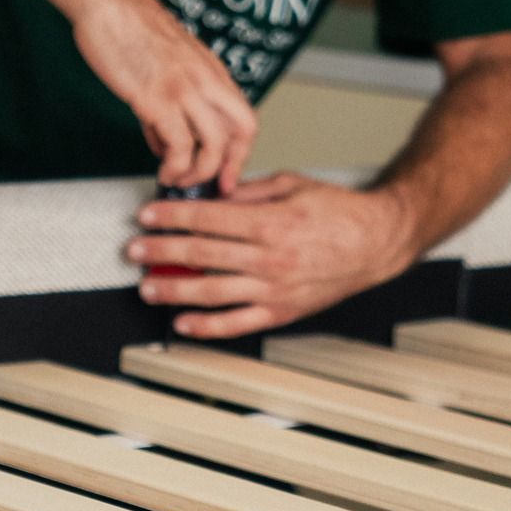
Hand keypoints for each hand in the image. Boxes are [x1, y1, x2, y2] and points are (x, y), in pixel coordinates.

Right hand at [73, 0, 256, 192]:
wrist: (105, 0)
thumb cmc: (127, 25)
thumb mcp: (165, 63)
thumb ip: (171, 101)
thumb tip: (163, 139)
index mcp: (211, 70)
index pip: (244, 117)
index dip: (239, 152)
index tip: (227, 174)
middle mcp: (206, 79)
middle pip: (242, 132)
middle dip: (230, 166)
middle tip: (211, 185)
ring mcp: (185, 89)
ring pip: (214, 145)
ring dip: (198, 173)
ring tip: (178, 180)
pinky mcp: (158, 98)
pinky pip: (180, 146)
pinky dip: (174, 167)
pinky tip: (162, 169)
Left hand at [127, 172, 419, 337]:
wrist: (376, 241)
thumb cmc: (337, 211)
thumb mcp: (292, 184)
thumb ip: (247, 192)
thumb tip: (209, 197)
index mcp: (271, 222)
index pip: (207, 219)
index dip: (171, 217)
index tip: (147, 215)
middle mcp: (270, 258)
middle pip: (202, 255)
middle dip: (161, 251)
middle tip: (134, 250)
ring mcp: (275, 289)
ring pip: (212, 292)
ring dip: (175, 290)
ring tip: (148, 285)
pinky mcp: (282, 311)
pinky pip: (238, 324)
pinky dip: (208, 326)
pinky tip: (183, 322)